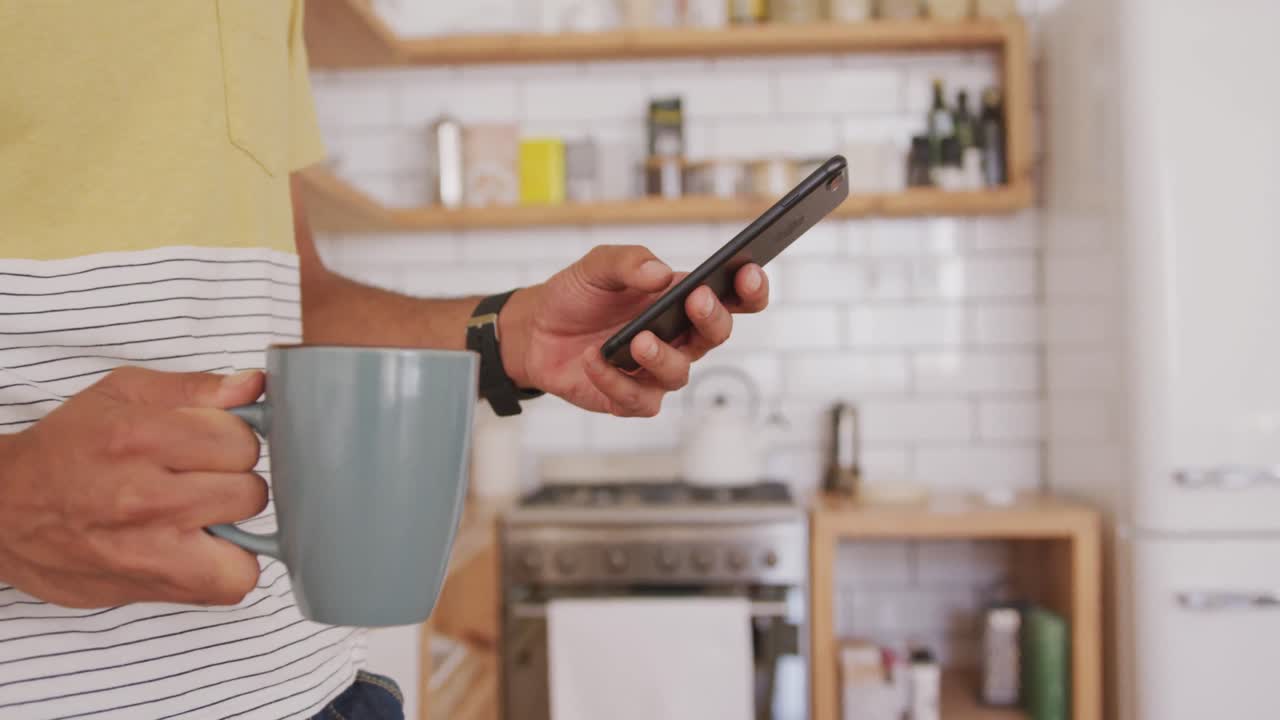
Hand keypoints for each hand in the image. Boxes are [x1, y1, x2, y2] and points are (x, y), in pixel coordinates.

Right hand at [0, 368, 267, 607]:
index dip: (234, 440)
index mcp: (140, 438)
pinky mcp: (147, 588)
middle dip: (236, 483)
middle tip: (204, 481)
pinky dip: (225, 571)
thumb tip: (253, 385)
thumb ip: (194, 388)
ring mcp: (147, 551)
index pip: (243, 441)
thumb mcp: (122, 394)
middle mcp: (144, 497)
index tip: (212, 444)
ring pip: (247, 550)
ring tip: (206, 518)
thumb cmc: (66, 449)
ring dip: (235, 532)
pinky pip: (226, 588)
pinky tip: (201, 548)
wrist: (2, 511)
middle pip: (250, 493)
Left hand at [499, 245, 769, 415]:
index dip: (750, 289)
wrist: (536, 330)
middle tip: (696, 300)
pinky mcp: (629, 398)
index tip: (749, 273)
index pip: (732, 297)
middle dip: (712, 318)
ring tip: (637, 340)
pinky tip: (594, 360)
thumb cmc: (577, 295)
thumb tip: (660, 274)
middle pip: (716, 334)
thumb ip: (629, 262)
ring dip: (661, 357)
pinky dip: (614, 381)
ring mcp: (655, 371)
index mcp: (681, 299)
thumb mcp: (598, 265)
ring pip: (678, 373)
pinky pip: (636, 399)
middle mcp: (677, 337)